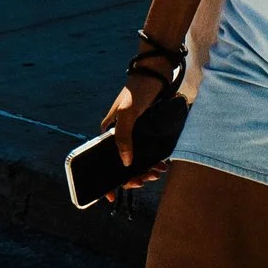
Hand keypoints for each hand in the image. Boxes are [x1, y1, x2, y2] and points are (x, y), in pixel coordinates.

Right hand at [96, 70, 172, 198]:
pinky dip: (154, 159)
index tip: (111, 196)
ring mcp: (134, 132)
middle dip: (133, 176)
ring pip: (136, 159)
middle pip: (122, 164)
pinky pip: (148, 151)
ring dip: (145, 169)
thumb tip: (125, 163)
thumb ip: (124, 136)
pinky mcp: (148, 129)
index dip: (106, 180)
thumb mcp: (128, 113)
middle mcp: (118, 134)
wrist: (157, 71)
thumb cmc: (139, 89)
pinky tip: (164, 163)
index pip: (103, 162)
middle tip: (148, 179)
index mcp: (107, 132)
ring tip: (159, 171)